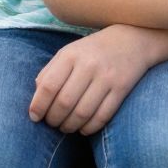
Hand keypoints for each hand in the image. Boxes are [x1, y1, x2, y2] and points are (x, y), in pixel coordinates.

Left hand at [29, 25, 157, 134]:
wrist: (132, 39)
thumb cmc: (93, 50)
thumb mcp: (68, 53)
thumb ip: (49, 72)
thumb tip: (36, 98)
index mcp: (71, 55)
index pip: (48, 87)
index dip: (38, 106)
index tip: (35, 117)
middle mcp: (89, 65)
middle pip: (64, 103)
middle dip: (54, 120)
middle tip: (52, 123)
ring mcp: (107, 77)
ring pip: (82, 113)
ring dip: (70, 126)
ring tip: (66, 127)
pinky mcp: (122, 88)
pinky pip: (102, 116)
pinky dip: (89, 128)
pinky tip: (84, 128)